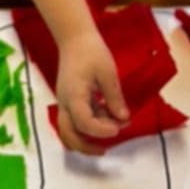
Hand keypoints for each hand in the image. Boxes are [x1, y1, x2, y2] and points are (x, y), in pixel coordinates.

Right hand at [55, 30, 128, 153]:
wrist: (74, 38)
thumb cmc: (91, 52)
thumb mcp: (107, 73)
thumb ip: (114, 98)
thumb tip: (123, 119)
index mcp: (73, 95)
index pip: (84, 122)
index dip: (101, 130)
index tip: (118, 129)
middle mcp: (65, 103)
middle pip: (68, 134)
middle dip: (86, 146)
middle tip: (105, 150)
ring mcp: (65, 102)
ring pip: (69, 130)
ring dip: (86, 138)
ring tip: (109, 134)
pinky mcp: (69, 100)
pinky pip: (76, 120)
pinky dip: (89, 125)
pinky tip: (107, 118)